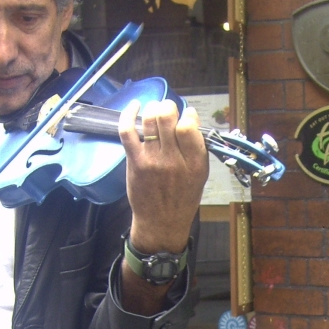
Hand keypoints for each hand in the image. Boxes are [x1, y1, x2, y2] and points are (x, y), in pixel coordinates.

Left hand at [118, 99, 208, 253]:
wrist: (161, 222)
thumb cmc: (182, 196)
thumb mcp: (201, 174)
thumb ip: (197, 147)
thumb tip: (189, 116)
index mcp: (194, 162)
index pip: (189, 125)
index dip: (187, 114)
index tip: (185, 116)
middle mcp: (173, 159)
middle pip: (167, 117)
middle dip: (167, 107)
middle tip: (167, 110)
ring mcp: (152, 159)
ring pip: (149, 120)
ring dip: (152, 108)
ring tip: (154, 109)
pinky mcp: (134, 161)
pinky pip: (127, 131)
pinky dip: (128, 114)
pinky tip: (134, 106)